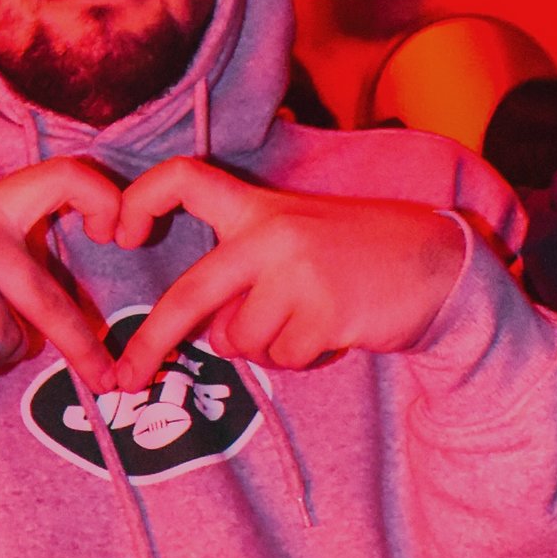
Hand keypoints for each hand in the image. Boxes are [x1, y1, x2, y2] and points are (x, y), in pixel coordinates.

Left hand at [106, 158, 463, 388]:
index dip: (140, 199)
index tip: (118, 232)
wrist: (438, 262)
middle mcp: (271, 235)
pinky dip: (301, 357)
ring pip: (243, 341)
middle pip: (190, 295)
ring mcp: (299, 275)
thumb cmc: (356, 252)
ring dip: (266, 347)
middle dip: (152, 342)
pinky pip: (284, 359)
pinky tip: (332, 330)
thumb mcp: (295, 237)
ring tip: (308, 318)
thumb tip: (206, 334)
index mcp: (258, 208)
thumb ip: (244, 270)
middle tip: (124, 378)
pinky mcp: (325, 313)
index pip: (184, 179)